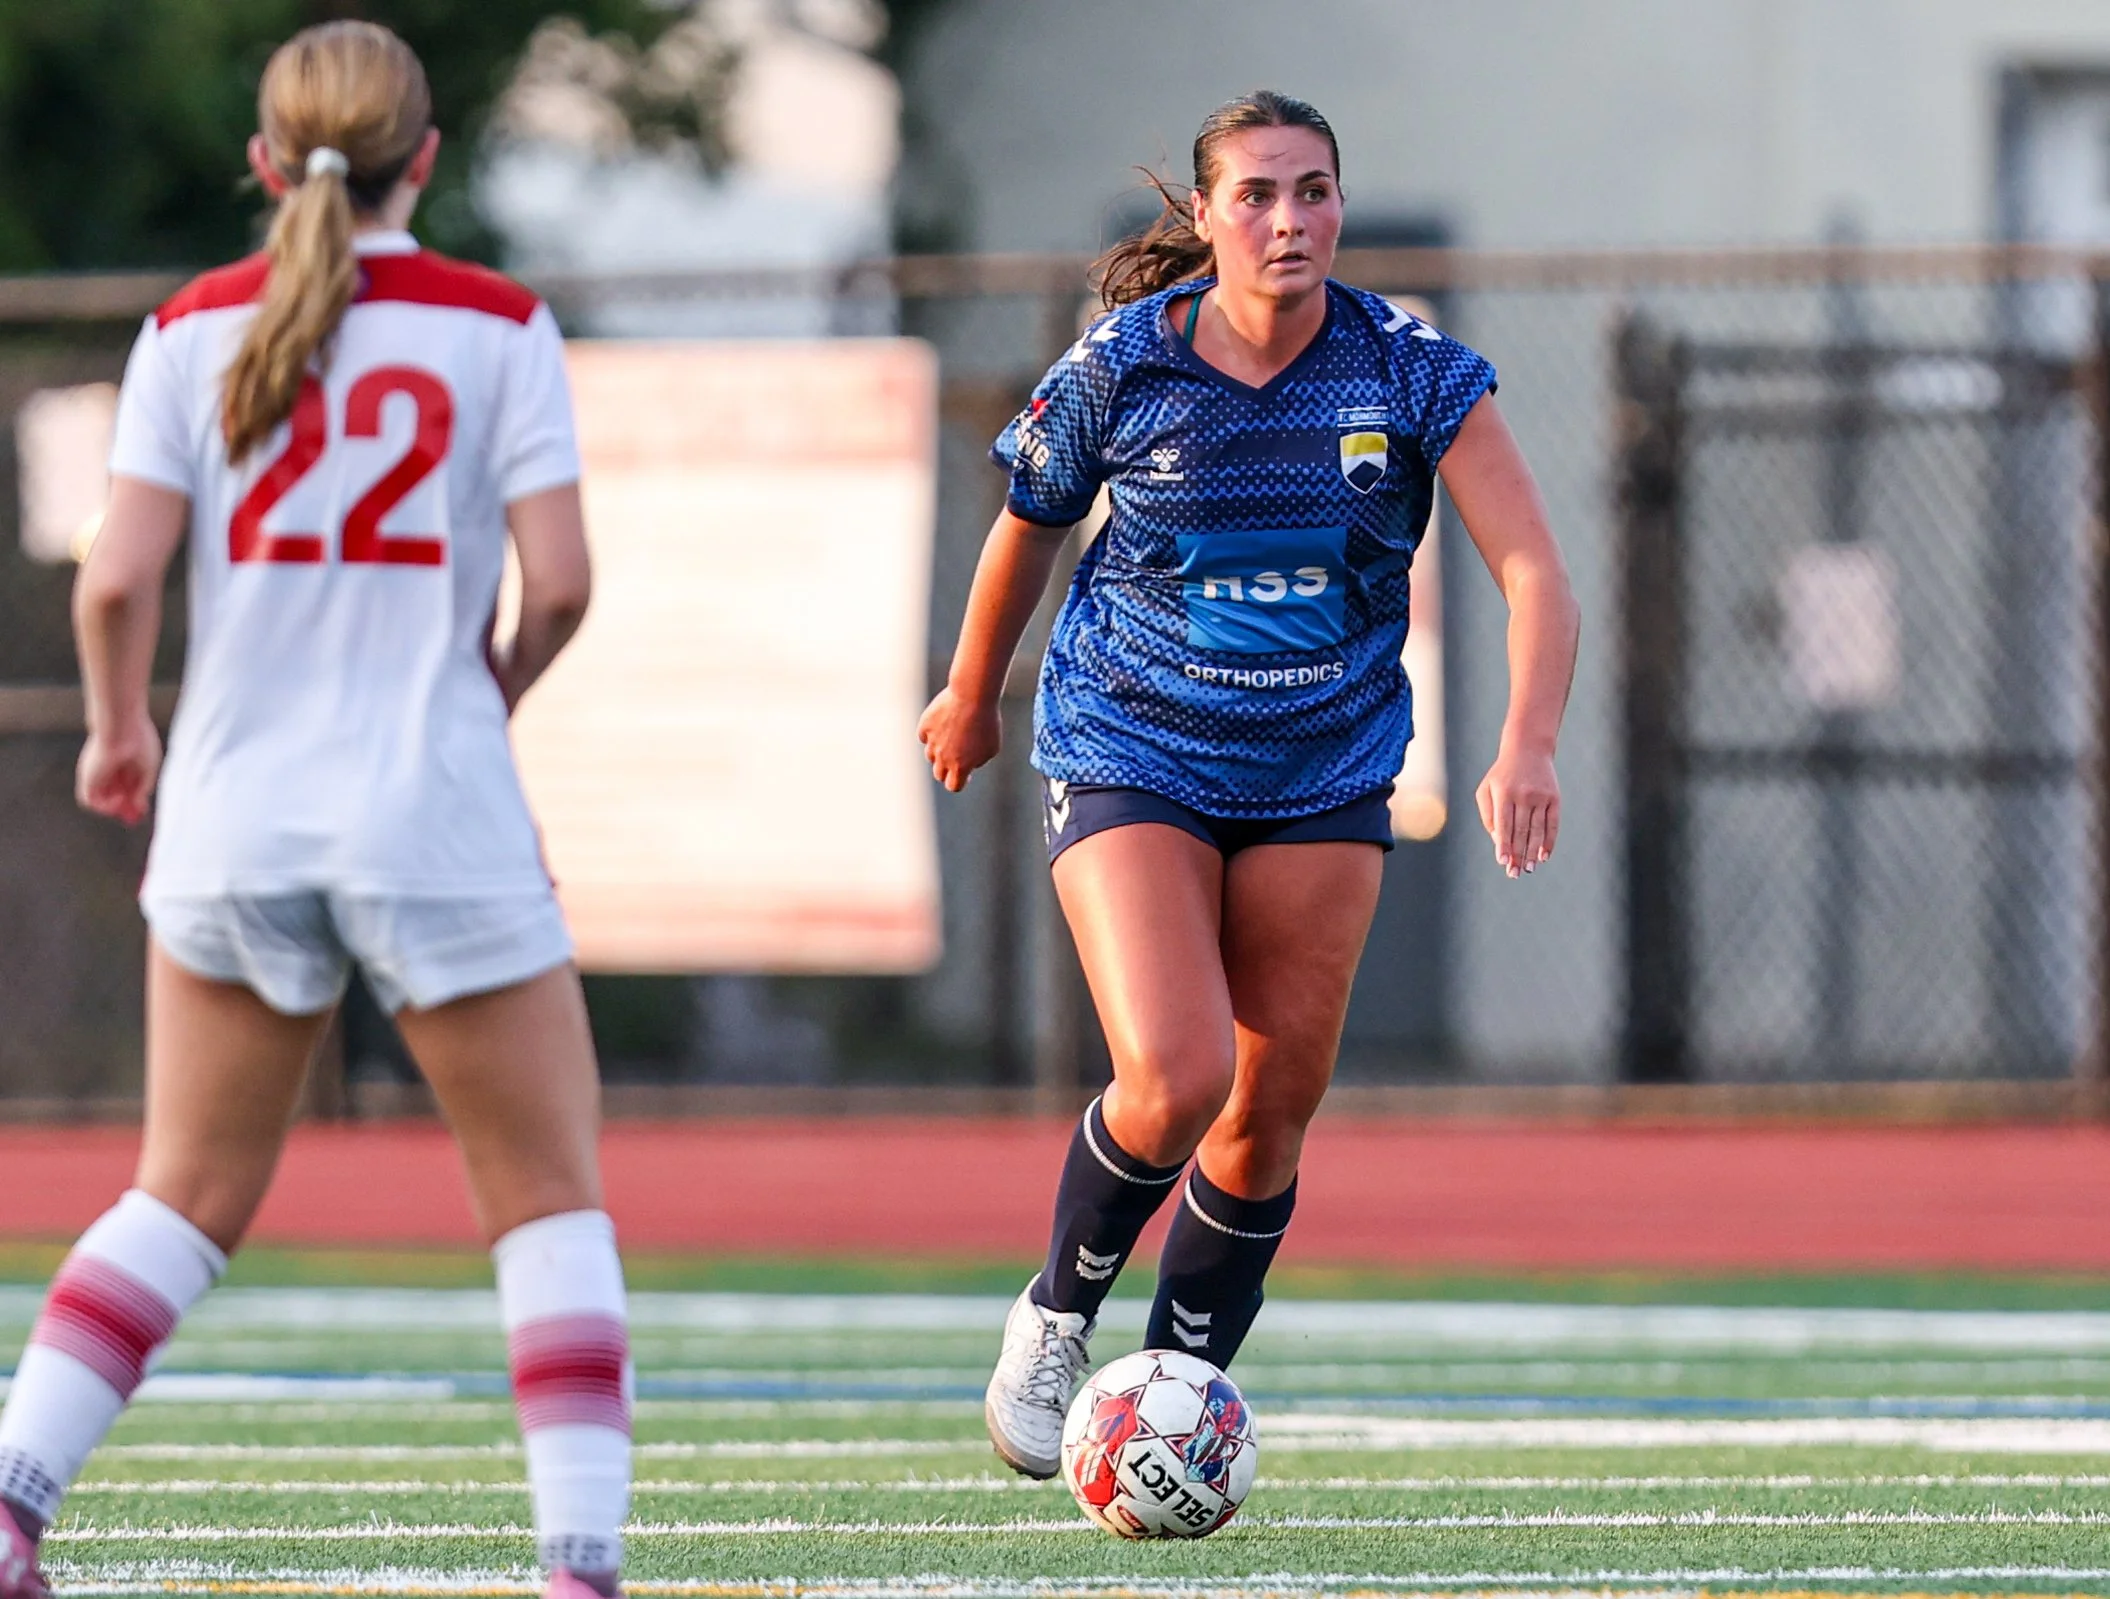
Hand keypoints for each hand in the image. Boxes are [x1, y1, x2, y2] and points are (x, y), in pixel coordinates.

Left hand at [77, 712, 161, 825]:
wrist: (121, 728)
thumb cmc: (139, 742)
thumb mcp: (149, 768)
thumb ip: (144, 787)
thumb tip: (139, 804)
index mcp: (125, 760)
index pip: (126, 784)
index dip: (134, 798)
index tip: (142, 809)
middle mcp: (109, 767)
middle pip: (114, 793)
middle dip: (125, 806)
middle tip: (135, 817)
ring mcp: (97, 773)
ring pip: (102, 798)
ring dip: (115, 807)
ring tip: (126, 803)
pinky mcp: (87, 778)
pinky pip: (90, 801)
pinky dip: (105, 806)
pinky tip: (117, 798)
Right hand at [917, 687, 1001, 791]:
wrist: (973, 696)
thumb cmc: (987, 722)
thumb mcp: (991, 747)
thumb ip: (978, 761)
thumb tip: (969, 764)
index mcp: (960, 767)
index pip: (953, 786)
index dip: (959, 781)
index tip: (966, 773)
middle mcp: (942, 758)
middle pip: (939, 774)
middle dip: (947, 768)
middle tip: (957, 756)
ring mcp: (932, 742)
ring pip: (930, 755)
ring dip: (939, 750)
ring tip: (953, 735)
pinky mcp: (925, 726)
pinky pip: (924, 735)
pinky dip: (931, 733)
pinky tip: (943, 723)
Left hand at [1476, 742, 1558, 878]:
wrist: (1528, 749)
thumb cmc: (1502, 775)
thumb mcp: (1487, 789)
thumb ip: (1488, 815)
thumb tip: (1498, 841)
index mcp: (1504, 793)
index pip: (1504, 824)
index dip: (1504, 844)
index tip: (1503, 862)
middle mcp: (1523, 794)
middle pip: (1521, 831)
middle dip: (1517, 854)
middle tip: (1514, 873)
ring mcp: (1541, 796)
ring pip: (1537, 830)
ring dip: (1533, 852)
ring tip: (1528, 868)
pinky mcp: (1555, 798)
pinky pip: (1553, 824)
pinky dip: (1549, 841)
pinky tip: (1544, 856)